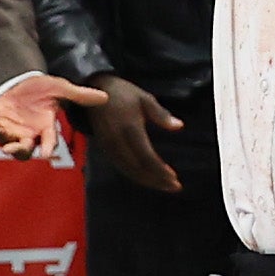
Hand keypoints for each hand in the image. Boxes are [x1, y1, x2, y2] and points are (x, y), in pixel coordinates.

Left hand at [0, 71, 107, 160]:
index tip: (48, 154)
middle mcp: (28, 133)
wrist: (22, 82)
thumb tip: (105, 97)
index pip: (49, 140)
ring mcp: (11, 129)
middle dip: (16, 150)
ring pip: (4, 139)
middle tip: (11, 149)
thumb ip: (80, 96)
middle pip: (23, 149)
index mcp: (45, 127)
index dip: (49, 147)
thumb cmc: (43, 88)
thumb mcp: (62, 89)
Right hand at [86, 75, 185, 192]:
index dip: (160, 170)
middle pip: (137, 168)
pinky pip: (121, 167)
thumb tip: (179, 126)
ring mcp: (109, 146)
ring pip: (128, 171)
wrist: (94, 89)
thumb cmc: (123, 93)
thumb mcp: (145, 98)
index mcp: (130, 128)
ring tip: (164, 185)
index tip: (174, 177)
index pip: (146, 156)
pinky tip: (147, 178)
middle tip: (174, 186)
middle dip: (156, 180)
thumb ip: (161, 115)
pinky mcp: (104, 148)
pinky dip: (135, 175)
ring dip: (147, 181)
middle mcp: (117, 141)